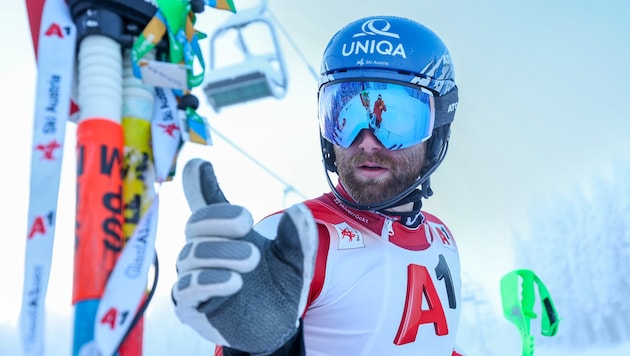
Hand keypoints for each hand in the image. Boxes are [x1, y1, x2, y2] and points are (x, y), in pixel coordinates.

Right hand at [172, 159, 317, 353]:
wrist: (277, 327)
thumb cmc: (279, 286)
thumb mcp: (295, 259)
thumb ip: (297, 236)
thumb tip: (297, 211)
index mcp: (227, 234)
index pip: (207, 203)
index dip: (199, 182)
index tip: (200, 163)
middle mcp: (205, 251)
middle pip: (195, 223)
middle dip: (218, 218)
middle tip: (246, 221)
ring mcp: (195, 277)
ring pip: (191, 255)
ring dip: (220, 253)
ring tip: (251, 259)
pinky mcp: (191, 306)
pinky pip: (186, 289)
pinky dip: (208, 281)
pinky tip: (234, 282)